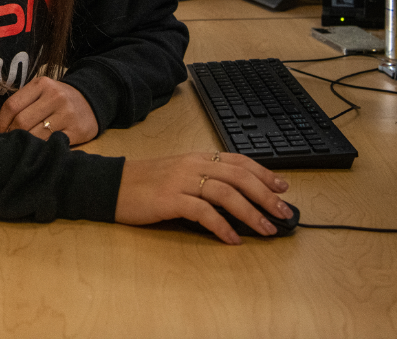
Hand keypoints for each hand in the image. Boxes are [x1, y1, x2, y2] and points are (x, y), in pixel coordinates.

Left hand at [0, 77, 98, 145]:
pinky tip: (35, 151)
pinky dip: (40, 149)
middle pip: (22, 121)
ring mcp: (67, 114)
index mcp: (41, 84)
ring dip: (23, 144)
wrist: (91, 101)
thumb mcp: (37, 94)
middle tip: (3, 143)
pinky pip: (51, 144)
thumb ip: (15, 105)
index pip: (12, 105)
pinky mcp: (77, 131)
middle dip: (9, 135)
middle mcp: (55, 97)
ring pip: (35, 135)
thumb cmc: (56, 99)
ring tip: (17, 147)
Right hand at [114, 152, 290, 244]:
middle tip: (283, 212)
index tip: (283, 187)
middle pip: (239, 176)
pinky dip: (222, 226)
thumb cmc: (146, 182)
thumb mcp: (179, 173)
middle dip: (265, 195)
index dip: (264, 174)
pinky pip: (202, 212)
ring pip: (226, 193)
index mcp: (197, 158)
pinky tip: (233, 238)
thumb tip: (237, 198)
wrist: (113, 184)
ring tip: (266, 228)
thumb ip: (205, 179)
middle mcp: (192, 165)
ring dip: (250, 212)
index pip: (239, 161)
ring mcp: (181, 181)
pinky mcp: (169, 200)